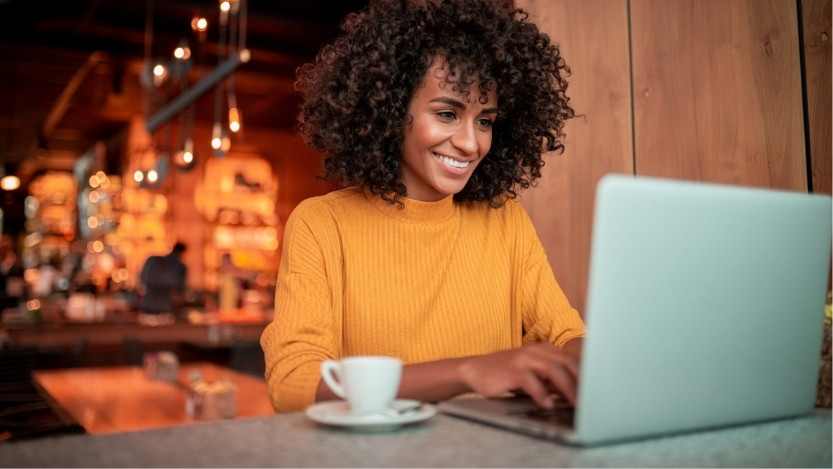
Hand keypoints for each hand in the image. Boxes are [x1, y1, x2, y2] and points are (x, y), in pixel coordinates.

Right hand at [457, 342, 580, 408]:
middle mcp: (535, 351)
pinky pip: (530, 381)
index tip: (597, 390)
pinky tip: (547, 404)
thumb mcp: (533, 373)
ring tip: (575, 404)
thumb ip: (553, 378)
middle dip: (581, 382)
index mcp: (544, 350)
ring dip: (567, 388)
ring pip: (552, 370)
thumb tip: (576, 390)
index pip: (572, 360)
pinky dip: (541, 394)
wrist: (475, 369)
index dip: (587, 375)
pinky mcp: (510, 371)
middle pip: (566, 363)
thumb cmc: (506, 373)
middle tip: (590, 400)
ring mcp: (523, 359)